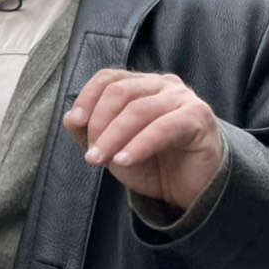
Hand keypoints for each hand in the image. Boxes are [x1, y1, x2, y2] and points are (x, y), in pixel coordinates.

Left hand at [64, 69, 223, 211]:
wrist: (194, 190)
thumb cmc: (156, 165)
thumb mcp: (115, 150)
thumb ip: (92, 133)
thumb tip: (70, 117)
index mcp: (142, 86)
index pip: (109, 78)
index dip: (88, 97)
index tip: (76, 122)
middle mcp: (163, 85)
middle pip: (120, 92)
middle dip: (99, 123)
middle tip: (91, 154)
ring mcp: (183, 99)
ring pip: (138, 109)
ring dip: (114, 137)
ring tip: (102, 160)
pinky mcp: (198, 118)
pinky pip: (163, 128)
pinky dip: (139, 145)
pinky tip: (125, 160)